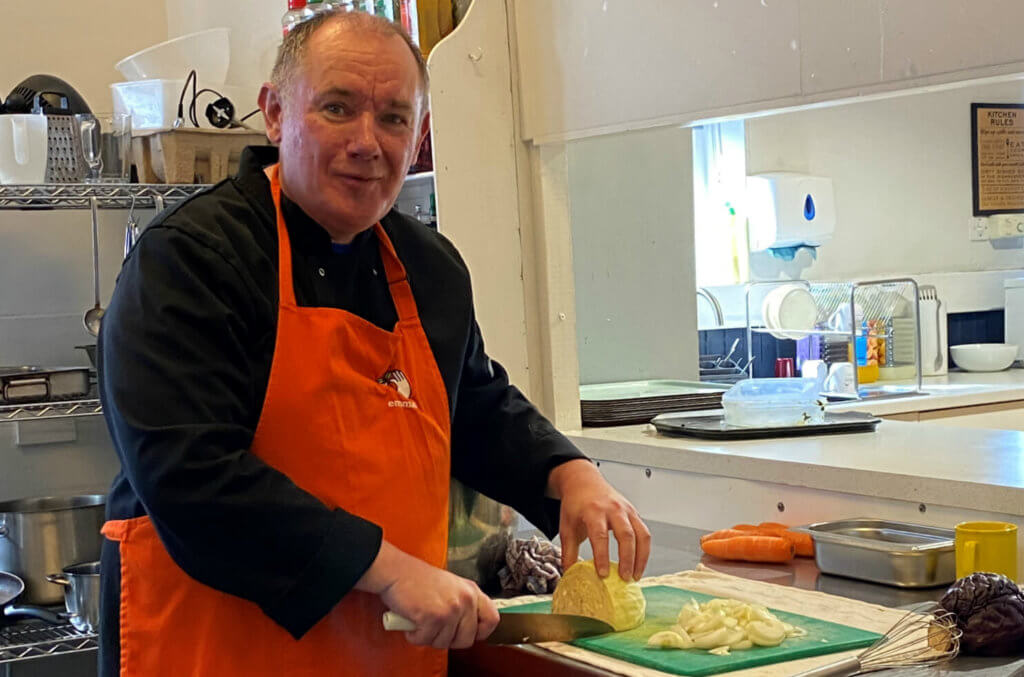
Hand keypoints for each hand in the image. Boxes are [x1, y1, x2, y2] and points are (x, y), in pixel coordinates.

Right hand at [357, 541, 498, 648]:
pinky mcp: (433, 617)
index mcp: (471, 591)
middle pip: (467, 639)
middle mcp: (465, 600)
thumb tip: (468, 628)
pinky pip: (425, 640)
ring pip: (445, 643)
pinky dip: (415, 636)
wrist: (396, 571)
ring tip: (421, 621)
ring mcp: (451, 609)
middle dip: (448, 640)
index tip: (467, 633)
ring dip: (429, 637)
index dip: (480, 632)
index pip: (492, 619)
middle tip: (435, 630)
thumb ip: (463, 604)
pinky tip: (412, 622)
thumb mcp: (451, 586)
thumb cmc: (417, 579)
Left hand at [548, 459, 650, 580]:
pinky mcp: (634, 513)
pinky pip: (644, 533)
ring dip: (641, 557)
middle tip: (624, 578)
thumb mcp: (566, 526)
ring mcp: (626, 510)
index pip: (600, 536)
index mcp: (593, 511)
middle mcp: (613, 509)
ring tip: (635, 576)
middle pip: (626, 535)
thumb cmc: (576, 504)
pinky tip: (638, 564)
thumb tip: (569, 574)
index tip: (602, 574)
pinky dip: (644, 551)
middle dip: (627, 559)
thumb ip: (568, 551)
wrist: (584, 482)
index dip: (602, 556)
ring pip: (641, 534)